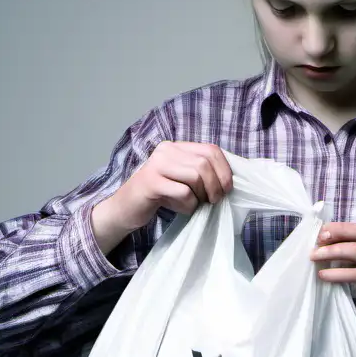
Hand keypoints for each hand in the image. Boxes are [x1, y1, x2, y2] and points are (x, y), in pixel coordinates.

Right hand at [93, 142, 232, 243]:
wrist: (126, 209)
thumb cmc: (160, 196)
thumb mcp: (182, 180)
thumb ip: (200, 173)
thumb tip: (228, 180)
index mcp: (176, 147)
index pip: (210, 149)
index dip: (224, 170)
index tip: (227, 188)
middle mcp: (166, 150)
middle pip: (204, 163)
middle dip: (215, 185)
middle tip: (213, 200)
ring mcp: (156, 165)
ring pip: (195, 176)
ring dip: (201, 196)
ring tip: (194, 204)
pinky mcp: (151, 183)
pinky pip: (183, 192)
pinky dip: (188, 205)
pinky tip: (182, 209)